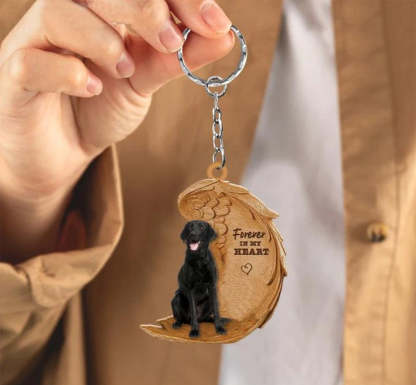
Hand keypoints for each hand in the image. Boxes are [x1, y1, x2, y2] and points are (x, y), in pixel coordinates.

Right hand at [0, 0, 233, 261]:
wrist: (64, 150)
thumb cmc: (101, 108)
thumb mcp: (144, 82)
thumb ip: (175, 59)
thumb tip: (223, 36)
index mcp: (102, 12)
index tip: (214, 23)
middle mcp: (68, 16)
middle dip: (143, 7)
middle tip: (171, 41)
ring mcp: (36, 43)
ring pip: (58, 13)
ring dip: (102, 40)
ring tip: (125, 70)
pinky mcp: (15, 76)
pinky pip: (31, 61)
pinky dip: (67, 72)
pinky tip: (91, 88)